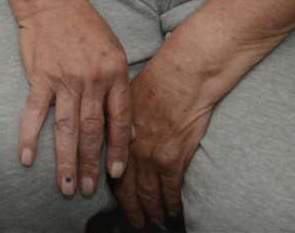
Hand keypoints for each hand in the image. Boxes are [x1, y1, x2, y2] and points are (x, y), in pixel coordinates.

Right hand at [14, 0, 131, 197]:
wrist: (54, 1)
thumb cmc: (87, 27)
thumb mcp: (115, 54)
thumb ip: (121, 90)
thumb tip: (130, 129)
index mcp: (115, 74)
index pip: (119, 120)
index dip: (119, 150)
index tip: (116, 174)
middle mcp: (92, 79)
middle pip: (92, 130)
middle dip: (90, 164)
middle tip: (86, 190)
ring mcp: (65, 79)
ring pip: (66, 128)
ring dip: (66, 160)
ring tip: (65, 185)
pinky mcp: (41, 76)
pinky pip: (35, 112)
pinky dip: (30, 136)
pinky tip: (27, 158)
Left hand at [113, 44, 215, 229]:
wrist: (183, 77)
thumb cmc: (157, 81)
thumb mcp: (126, 98)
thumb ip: (118, 120)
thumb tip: (113, 132)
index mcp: (118, 134)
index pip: (111, 170)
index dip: (112, 189)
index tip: (115, 201)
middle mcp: (131, 149)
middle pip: (127, 188)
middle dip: (131, 208)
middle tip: (134, 222)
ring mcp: (151, 156)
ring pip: (148, 193)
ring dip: (150, 210)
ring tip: (153, 221)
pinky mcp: (173, 158)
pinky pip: (170, 189)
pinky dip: (170, 202)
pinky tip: (172, 210)